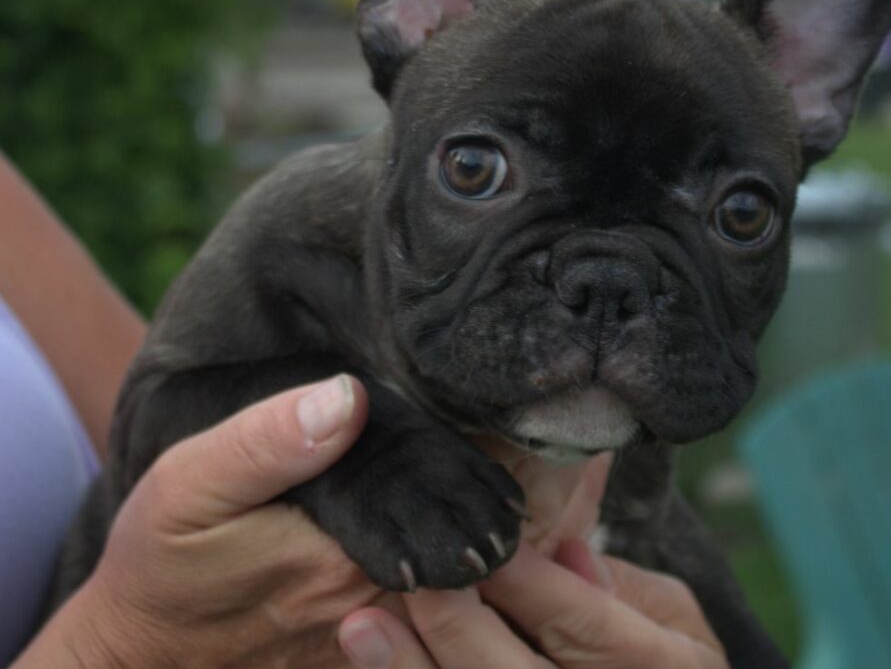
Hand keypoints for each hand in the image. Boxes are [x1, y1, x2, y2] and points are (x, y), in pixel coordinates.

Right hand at [16, 378, 613, 668]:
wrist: (145, 648)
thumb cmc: (165, 562)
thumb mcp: (190, 488)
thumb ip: (265, 444)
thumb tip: (346, 398)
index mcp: (346, 557)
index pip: (451, 513)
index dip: (503, 473)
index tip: (562, 433)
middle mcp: (379, 597)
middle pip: (475, 546)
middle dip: (532, 506)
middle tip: (595, 449)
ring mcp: (377, 621)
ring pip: (471, 579)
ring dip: (522, 536)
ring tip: (579, 479)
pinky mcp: (366, 626)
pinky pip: (444, 597)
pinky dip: (481, 554)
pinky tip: (522, 522)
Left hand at [339, 540, 727, 668]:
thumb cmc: (660, 653)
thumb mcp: (668, 615)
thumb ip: (621, 587)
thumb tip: (565, 552)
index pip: (590, 628)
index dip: (532, 585)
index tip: (479, 539)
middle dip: (461, 630)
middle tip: (412, 574)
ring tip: (363, 628)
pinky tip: (371, 661)